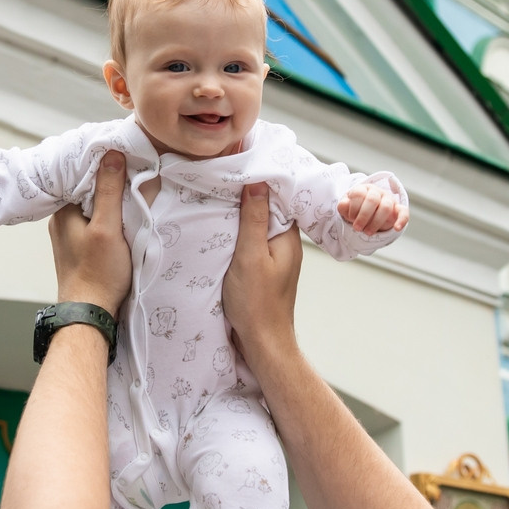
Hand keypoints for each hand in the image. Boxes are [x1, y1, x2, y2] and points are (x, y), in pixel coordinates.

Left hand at [48, 152, 131, 312]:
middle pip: (89, 189)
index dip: (104, 164)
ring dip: (112, 200)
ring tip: (133, 191)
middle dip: (110, 181)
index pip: (83, 175)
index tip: (126, 154)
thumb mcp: (108, 228)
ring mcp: (70, 234)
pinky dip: (110, 216)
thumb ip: (110, 192)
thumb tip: (112, 155)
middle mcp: (62, 219)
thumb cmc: (98, 274)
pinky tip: (124, 217)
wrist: (90, 313)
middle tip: (135, 170)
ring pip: (93, 206)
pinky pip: (96, 221)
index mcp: (63, 210)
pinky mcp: (81, 247)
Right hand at [223, 183, 302, 373]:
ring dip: (242, 215)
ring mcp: (274, 257)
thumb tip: (257, 182)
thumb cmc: (257, 304)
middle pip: (268, 209)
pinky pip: (252, 242)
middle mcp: (285, 244)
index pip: (279, 197)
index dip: (261, 180)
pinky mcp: (262, 269)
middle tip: (224, 177)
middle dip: (249, 194)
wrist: (262, 344)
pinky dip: (238, 233)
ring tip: (220, 196)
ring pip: (259, 226)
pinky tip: (223, 229)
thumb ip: (254, 220)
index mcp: (288, 238)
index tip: (240, 163)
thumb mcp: (250, 256)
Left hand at [338, 179, 408, 236]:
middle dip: (363, 216)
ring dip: (376, 222)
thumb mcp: (347, 208)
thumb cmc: (356, 210)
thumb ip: (343, 206)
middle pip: (372, 200)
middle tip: (357, 228)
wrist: (369, 214)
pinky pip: (403, 212)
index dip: (353, 208)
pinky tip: (396, 228)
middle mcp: (377, 192)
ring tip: (368, 232)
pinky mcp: (398, 209)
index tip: (350, 218)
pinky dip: (401, 220)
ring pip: (386, 207)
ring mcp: (389, 199)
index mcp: (363, 189)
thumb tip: (344, 205)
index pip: (359, 194)